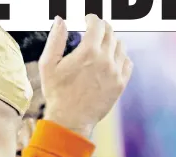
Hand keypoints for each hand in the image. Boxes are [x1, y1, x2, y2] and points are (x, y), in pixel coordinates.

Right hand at [38, 15, 132, 137]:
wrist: (70, 119)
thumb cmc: (56, 93)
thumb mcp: (48, 65)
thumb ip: (55, 39)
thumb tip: (61, 20)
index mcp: (88, 52)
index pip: (97, 25)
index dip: (92, 19)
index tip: (88, 19)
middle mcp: (105, 60)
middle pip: (110, 33)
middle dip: (102, 28)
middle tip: (94, 31)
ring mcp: (115, 72)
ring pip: (120, 46)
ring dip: (111, 42)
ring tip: (101, 47)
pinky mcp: (121, 83)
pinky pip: (127, 61)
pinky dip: (120, 56)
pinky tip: (110, 60)